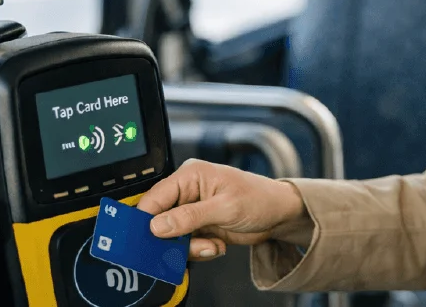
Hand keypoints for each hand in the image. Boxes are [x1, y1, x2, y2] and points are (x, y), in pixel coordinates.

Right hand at [136, 158, 308, 260]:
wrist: (279, 215)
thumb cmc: (259, 198)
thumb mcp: (225, 207)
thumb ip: (190, 216)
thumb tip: (157, 225)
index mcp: (190, 175)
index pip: (155, 196)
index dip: (147, 218)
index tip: (145, 238)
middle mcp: (188, 192)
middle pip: (159, 219)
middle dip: (172, 238)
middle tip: (187, 246)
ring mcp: (192, 211)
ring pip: (172, 236)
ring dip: (189, 247)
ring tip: (211, 245)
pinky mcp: (199, 227)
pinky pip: (186, 244)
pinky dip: (199, 250)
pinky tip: (216, 245)